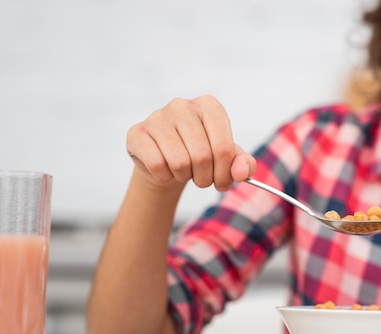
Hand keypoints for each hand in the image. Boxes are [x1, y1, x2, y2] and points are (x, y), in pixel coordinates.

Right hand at [126, 95, 255, 190]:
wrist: (167, 161)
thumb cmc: (202, 156)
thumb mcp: (227, 159)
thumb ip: (243, 164)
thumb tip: (242, 172)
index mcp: (209, 106)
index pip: (224, 148)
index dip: (225, 173)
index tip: (222, 181)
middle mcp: (182, 105)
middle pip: (202, 156)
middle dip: (205, 178)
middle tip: (202, 179)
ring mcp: (157, 117)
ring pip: (179, 162)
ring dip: (185, 176)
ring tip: (184, 171)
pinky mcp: (137, 133)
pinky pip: (157, 165)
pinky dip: (164, 176)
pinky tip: (165, 169)